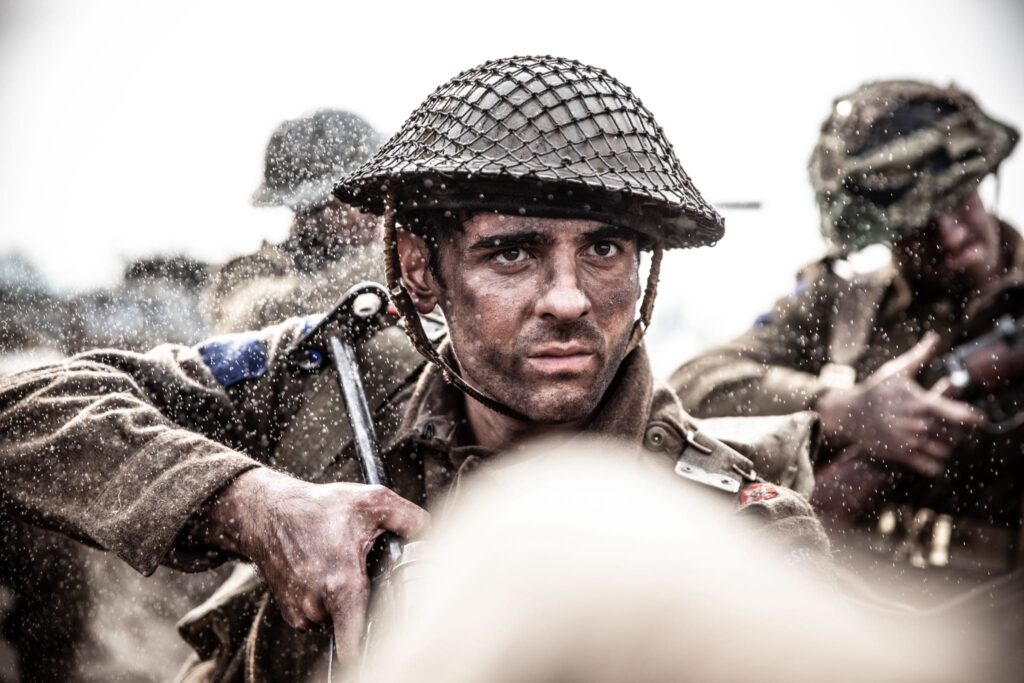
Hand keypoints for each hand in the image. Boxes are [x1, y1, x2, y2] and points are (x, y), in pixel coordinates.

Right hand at [198, 468, 428, 660]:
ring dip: (340, 604)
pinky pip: (316, 616)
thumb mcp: (371, 501)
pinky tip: (323, 573)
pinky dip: (323, 601)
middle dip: (361, 606)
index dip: (373, 648)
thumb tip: (431, 532)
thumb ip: (408, 518)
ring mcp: (300, 610)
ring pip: (334, 621)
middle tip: (362, 575)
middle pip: (351, 625)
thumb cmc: (316, 507)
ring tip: (339, 568)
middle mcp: (317, 604)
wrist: (267, 512)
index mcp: (342, 585)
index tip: (385, 645)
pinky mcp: (288, 611)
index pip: (354, 644)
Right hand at [813, 332, 985, 476]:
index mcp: (921, 403)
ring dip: (947, 447)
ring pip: (945, 452)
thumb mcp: (897, 371)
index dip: (973, 418)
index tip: (976, 419)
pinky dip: (936, 464)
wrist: (848, 413)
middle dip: (958, 432)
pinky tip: (931, 454)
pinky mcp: (900, 455)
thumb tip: (934, 337)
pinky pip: (931, 468)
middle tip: (953, 427)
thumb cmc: (875, 390)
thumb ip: (919, 355)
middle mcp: (918, 424)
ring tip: (941, 439)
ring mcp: (909, 441)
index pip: (960, 416)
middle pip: (956, 435)